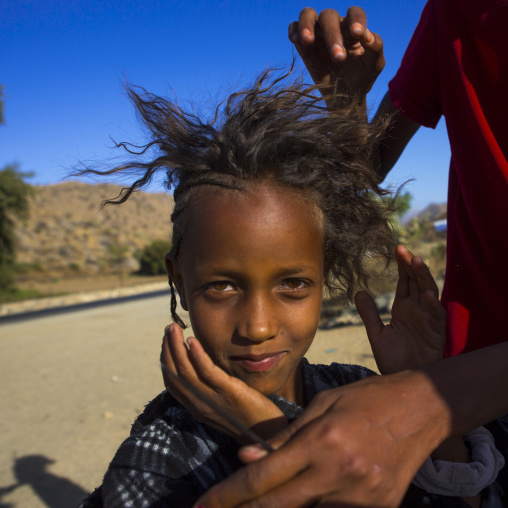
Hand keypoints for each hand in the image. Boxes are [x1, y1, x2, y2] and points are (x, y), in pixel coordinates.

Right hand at [161, 324, 286, 442]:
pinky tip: (193, 341)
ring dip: (177, 347)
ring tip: (174, 328)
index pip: (172, 383)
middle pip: (175, 375)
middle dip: (168, 349)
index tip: (167, 341)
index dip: (166, 361)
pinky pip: (208, 373)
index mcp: (196, 407)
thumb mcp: (222, 402)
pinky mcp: (229, 393)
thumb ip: (210, 387)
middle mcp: (199, 405)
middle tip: (169, 328)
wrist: (269, 435)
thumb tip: (203, 365)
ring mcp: (213, 400)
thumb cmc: (247, 416)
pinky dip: (197, 356)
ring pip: (186, 372)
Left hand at [195, 369, 450, 507]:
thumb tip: (246, 456)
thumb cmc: (366, 399)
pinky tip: (317, 487)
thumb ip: (285, 436)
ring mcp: (361, 497)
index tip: (202, 505)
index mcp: (320, 441)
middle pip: (277, 505)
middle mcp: (338, 473)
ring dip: (286, 503)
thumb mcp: (322, 405)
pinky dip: (320, 502)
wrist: (422, 408)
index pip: (263, 477)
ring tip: (278, 489)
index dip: (227, 495)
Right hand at [289, 7, 384, 95]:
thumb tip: (367, 35)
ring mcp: (317, 34)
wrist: (345, 96)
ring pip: (308, 14)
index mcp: (353, 27)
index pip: (354, 13)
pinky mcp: (303, 45)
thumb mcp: (374, 65)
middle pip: (329, 16)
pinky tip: (296, 40)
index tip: (358, 33)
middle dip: (332, 35)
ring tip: (308, 40)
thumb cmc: (362, 77)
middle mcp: (334, 26)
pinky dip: (293, 30)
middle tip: (338, 58)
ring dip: (307, 25)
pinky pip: (293, 28)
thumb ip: (376, 48)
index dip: (356, 19)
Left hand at [355, 245, 445, 374]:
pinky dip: (433, 306)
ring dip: (424, 278)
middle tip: (402, 249)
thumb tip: (358, 291)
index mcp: (404, 308)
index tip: (396, 248)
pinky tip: (428, 295)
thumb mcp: (377, 334)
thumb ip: (369, 313)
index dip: (402, 265)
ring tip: (416, 262)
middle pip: (417, 282)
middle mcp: (417, 310)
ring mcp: (428, 320)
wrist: (402, 381)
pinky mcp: (436, 334)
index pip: (405, 281)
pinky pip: (437, 317)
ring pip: (429, 293)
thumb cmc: (393, 359)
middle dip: (411, 265)